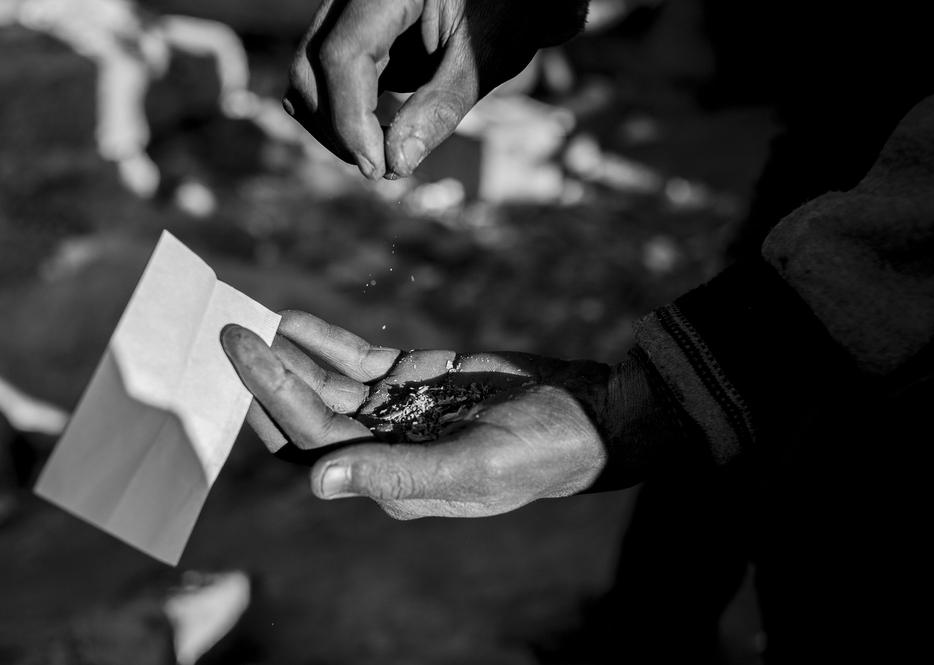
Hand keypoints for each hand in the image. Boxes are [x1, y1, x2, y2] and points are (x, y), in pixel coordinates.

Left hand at [221, 310, 652, 519]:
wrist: (587, 415)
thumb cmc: (538, 450)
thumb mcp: (474, 466)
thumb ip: (397, 474)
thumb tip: (318, 483)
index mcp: (391, 480)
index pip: (313, 442)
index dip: (274, 399)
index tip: (241, 355)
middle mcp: (384, 448)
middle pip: (309, 414)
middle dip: (269, 375)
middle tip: (228, 332)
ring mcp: (397, 412)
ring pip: (327, 385)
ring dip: (291, 355)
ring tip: (252, 319)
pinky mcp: (415, 380)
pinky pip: (359, 361)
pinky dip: (327, 342)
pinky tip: (296, 320)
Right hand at [284, 0, 589, 178]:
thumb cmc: (503, 15)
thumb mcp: (481, 61)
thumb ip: (440, 108)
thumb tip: (395, 163)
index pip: (342, 55)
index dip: (351, 119)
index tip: (377, 167)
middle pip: (312, 66)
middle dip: (338, 128)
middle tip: (379, 169)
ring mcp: (345, 11)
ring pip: (309, 74)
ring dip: (335, 125)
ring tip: (383, 156)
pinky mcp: (349, 32)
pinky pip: (325, 76)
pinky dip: (345, 113)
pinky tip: (380, 137)